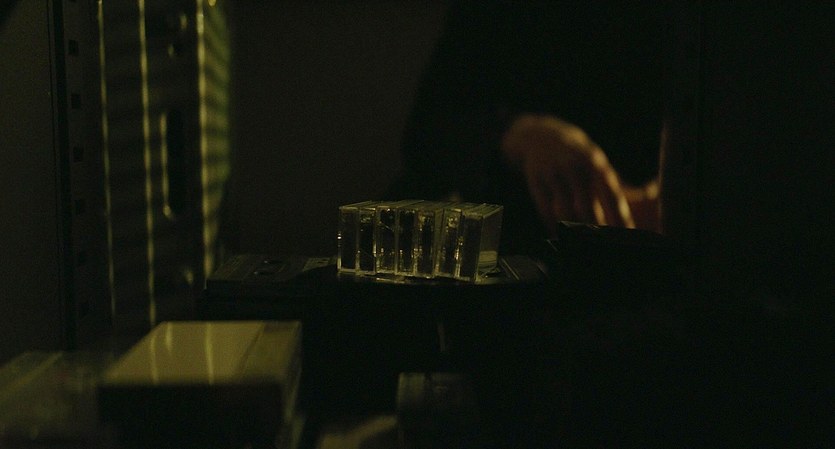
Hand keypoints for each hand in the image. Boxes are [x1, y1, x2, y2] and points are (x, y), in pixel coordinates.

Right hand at [501, 115, 634, 234]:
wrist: (542, 137)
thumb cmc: (578, 157)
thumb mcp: (597, 163)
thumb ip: (613, 186)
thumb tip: (640, 209)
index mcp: (595, 163)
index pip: (611, 195)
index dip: (620, 218)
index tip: (627, 236)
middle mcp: (574, 167)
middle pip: (587, 207)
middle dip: (597, 230)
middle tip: (604, 246)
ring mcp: (553, 173)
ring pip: (564, 211)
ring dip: (574, 231)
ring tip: (584, 246)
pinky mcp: (535, 180)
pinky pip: (545, 209)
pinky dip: (553, 226)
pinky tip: (561, 236)